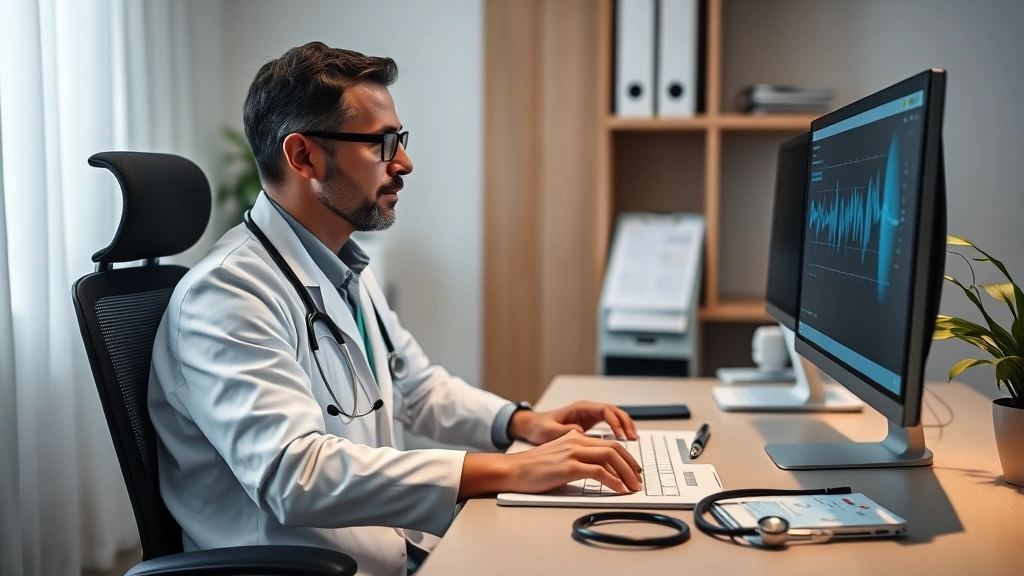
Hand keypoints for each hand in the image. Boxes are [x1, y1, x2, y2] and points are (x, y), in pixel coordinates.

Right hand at [458, 430, 642, 499]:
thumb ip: (576, 457)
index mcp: (575, 437)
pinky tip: (619, 490)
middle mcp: (576, 441)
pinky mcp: (568, 467)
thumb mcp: (558, 456)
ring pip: (610, 457)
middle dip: (631, 465)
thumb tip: (595, 470)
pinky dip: (613, 481)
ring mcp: (573, 452)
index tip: (634, 470)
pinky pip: (599, 472)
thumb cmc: (532, 468)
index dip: (626, 457)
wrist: (512, 469)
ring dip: (626, 473)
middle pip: (614, 448)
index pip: (609, 444)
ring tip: (633, 487)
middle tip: (639, 480)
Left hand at [508, 400, 638, 444]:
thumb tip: (580, 432)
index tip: (620, 436)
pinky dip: (618, 432)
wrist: (531, 427)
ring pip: (615, 418)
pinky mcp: (590, 425)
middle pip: (615, 412)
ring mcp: (590, 416)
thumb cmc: (539, 427)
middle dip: (626, 424)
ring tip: (633, 441)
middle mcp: (588, 410)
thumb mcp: (550, 431)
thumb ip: (565, 431)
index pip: (605, 410)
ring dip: (625, 427)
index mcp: (580, 408)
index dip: (615, 422)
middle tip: (633, 439)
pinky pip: (609, 425)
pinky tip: (624, 443)